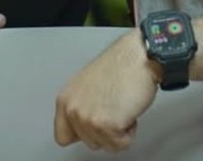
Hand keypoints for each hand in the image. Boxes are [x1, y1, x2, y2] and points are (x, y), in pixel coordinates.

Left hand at [53, 32, 159, 150]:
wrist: (138, 56)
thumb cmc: (121, 66)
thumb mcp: (88, 86)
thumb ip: (81, 106)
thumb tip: (84, 124)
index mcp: (65, 99)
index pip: (63, 136)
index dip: (83, 133)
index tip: (94, 125)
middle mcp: (73, 109)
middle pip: (88, 142)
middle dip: (105, 131)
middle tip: (114, 108)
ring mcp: (88, 118)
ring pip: (105, 145)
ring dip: (119, 131)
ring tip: (122, 107)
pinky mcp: (107, 125)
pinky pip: (121, 144)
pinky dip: (130, 132)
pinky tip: (128, 111)